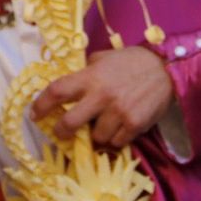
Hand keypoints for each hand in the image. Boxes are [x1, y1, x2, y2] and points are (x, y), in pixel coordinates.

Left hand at [30, 46, 174, 149]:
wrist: (166, 69)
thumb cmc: (132, 61)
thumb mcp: (104, 58)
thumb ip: (86, 71)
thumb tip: (68, 85)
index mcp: (90, 77)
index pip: (57, 91)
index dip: (41, 105)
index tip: (34, 115)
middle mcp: (101, 96)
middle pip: (70, 123)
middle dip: (61, 132)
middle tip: (61, 132)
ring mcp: (118, 112)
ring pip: (96, 137)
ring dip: (96, 134)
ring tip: (103, 124)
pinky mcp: (134, 124)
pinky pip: (116, 142)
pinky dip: (115, 139)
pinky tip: (120, 128)